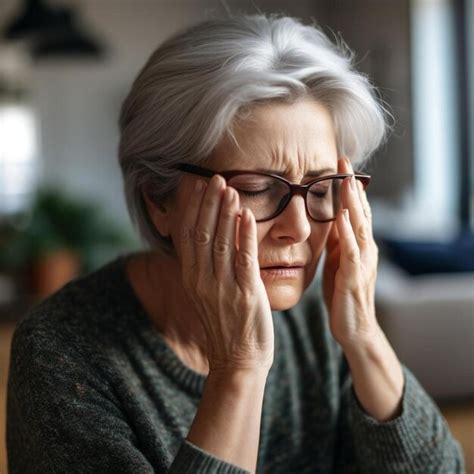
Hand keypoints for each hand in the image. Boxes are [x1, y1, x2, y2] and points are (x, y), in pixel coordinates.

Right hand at [178, 174, 273, 372]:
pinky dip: (244, 235)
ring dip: (225, 214)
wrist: (238, 360)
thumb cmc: (226, 324)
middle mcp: (202, 280)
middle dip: (208, 204)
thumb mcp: (206, 293)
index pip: (186, 235)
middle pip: (201, 234)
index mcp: (192, 278)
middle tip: (215, 178)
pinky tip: (247, 215)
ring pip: (220, 243)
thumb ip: (204, 265)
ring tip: (230, 188)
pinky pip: (243, 260)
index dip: (191, 208)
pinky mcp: (244, 295)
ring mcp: (222, 288)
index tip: (196, 185)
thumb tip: (207, 237)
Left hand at [322, 157, 379, 350]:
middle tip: (345, 160)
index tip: (341, 165)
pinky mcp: (354, 277)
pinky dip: (346, 233)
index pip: (356, 210)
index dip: (350, 188)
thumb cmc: (343, 294)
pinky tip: (340, 217)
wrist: (354, 328)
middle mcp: (365, 249)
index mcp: (358, 245)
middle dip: (352, 186)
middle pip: (360, 211)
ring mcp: (362, 262)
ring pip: (359, 226)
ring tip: (346, 180)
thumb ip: (337, 241)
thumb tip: (331, 219)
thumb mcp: (338, 262)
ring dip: (352, 203)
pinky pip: (350, 251)